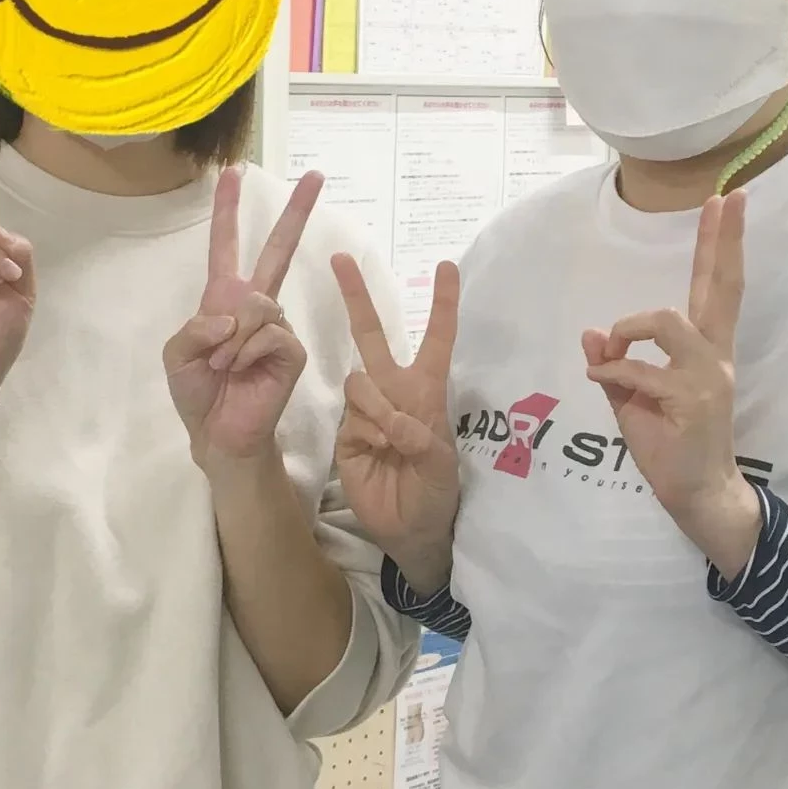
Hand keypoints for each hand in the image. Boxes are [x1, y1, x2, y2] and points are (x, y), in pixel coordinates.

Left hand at [164, 167, 322, 466]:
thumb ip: (196, 326)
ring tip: (223, 366)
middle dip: (296, 212)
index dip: (227, 209)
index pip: (227, 245)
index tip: (232, 171)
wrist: (218, 432)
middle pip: (277, 250)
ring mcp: (278, 326)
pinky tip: (241, 371)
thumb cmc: (197, 391)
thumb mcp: (176, 353)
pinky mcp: (293, 349)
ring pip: (260, 303)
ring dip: (231, 339)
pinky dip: (246, 352)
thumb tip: (233, 317)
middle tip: (316, 175)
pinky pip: (269, 332)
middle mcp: (255, 305)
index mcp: (224, 298)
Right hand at [332, 256, 460, 573]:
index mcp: (427, 391)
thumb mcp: (441, 464)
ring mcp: (367, 411)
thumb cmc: (437, 493)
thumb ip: (418, 436)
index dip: (442, 305)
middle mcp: (394, 392)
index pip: (436, 339)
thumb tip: (390, 419)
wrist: (410, 531)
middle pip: (373, 336)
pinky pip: (352, 415)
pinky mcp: (346, 434)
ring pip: (361, 382)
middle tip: (341, 257)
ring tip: (394, 444)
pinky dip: (367, 430)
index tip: (446, 266)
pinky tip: (377, 452)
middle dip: (357, 296)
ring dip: (378, 408)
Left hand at [583, 191, 760, 577]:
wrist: (697, 495)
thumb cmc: (669, 446)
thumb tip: (592, 332)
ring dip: (629, 330)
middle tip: (725, 199)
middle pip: (721, 287)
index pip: (717, 288)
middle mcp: (714, 356)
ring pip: (668, 320)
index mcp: (705, 350)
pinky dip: (614, 371)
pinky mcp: (692, 400)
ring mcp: (707, 376)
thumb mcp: (634, 399)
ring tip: (613, 351)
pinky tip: (604, 381)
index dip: (720, 246)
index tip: (726, 202)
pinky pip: (641, 369)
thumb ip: (617, 364)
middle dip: (720, 241)